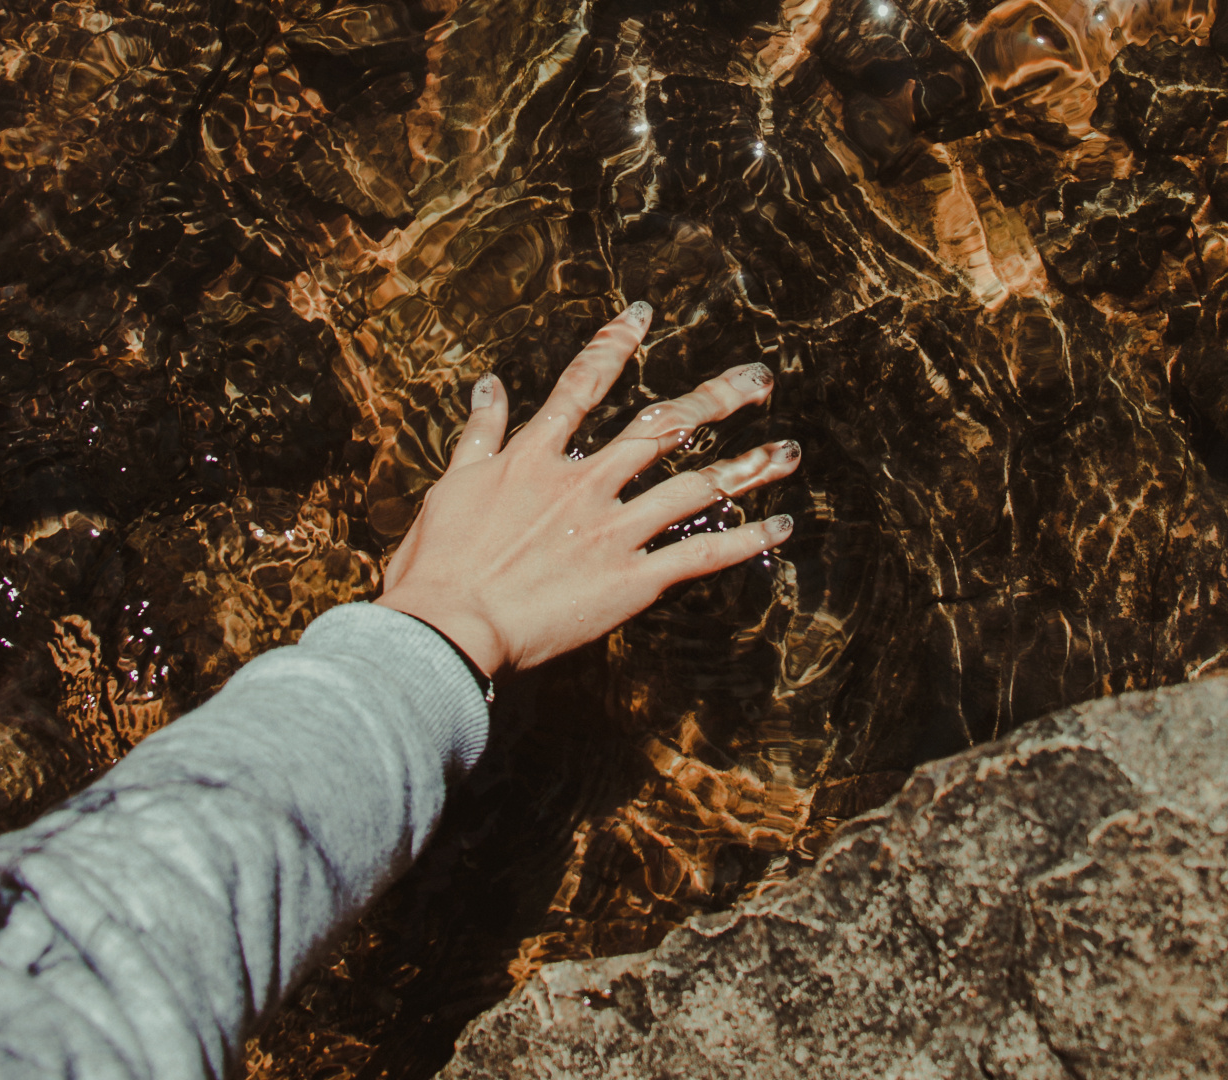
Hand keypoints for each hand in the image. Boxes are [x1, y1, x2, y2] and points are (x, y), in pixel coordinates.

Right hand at [376, 301, 799, 675]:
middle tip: (758, 380)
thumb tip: (488, 383)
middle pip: (662, 427)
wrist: (447, 628)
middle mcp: (583, 483)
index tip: (643, 316)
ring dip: (747, 466)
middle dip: (716, 399)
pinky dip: (744, 540)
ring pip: (695, 487)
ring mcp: (612, 530)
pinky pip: (700, 555)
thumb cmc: (438, 565)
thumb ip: (479, 431)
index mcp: (536, 457)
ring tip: (788, 450)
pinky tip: (781, 526)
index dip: (614, 345)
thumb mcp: (451, 484)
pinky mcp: (631, 579)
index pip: (582, 385)